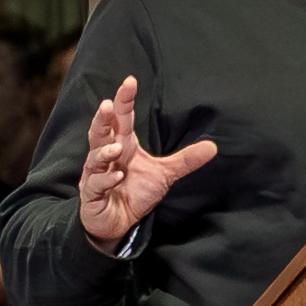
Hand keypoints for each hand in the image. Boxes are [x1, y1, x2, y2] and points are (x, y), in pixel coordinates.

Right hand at [76, 77, 215, 243]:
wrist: (118, 224)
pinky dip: (106, 180)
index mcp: (123, 146)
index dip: (124, 101)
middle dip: (102, 119)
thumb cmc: (135, 193)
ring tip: (116, 149)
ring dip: (104, 152)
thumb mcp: (164, 174)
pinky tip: (117, 176)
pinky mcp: (92, 195)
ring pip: (94, 158)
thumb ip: (185, 160)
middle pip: (100, 133)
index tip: (130, 81)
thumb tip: (213, 147)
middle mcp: (106, 158)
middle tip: (107, 104)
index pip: (122, 119)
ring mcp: (95, 176)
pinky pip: (95, 185)